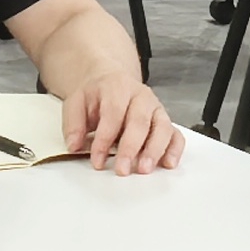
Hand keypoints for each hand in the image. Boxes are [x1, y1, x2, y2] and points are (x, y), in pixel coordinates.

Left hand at [62, 74, 184, 174]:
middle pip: (140, 121)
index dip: (105, 138)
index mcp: (117, 87)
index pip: (113, 113)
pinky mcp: (164, 121)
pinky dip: (174, 149)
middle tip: (122, 169)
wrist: (111, 81)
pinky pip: (176, 134)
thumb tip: (74, 145)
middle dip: (131, 148)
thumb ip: (73, 123)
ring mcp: (156, 108)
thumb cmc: (96, 95)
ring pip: (162, 127)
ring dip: (155, 150)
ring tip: (144, 169)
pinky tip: (168, 164)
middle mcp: (141, 96)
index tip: (96, 160)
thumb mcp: (76, 101)